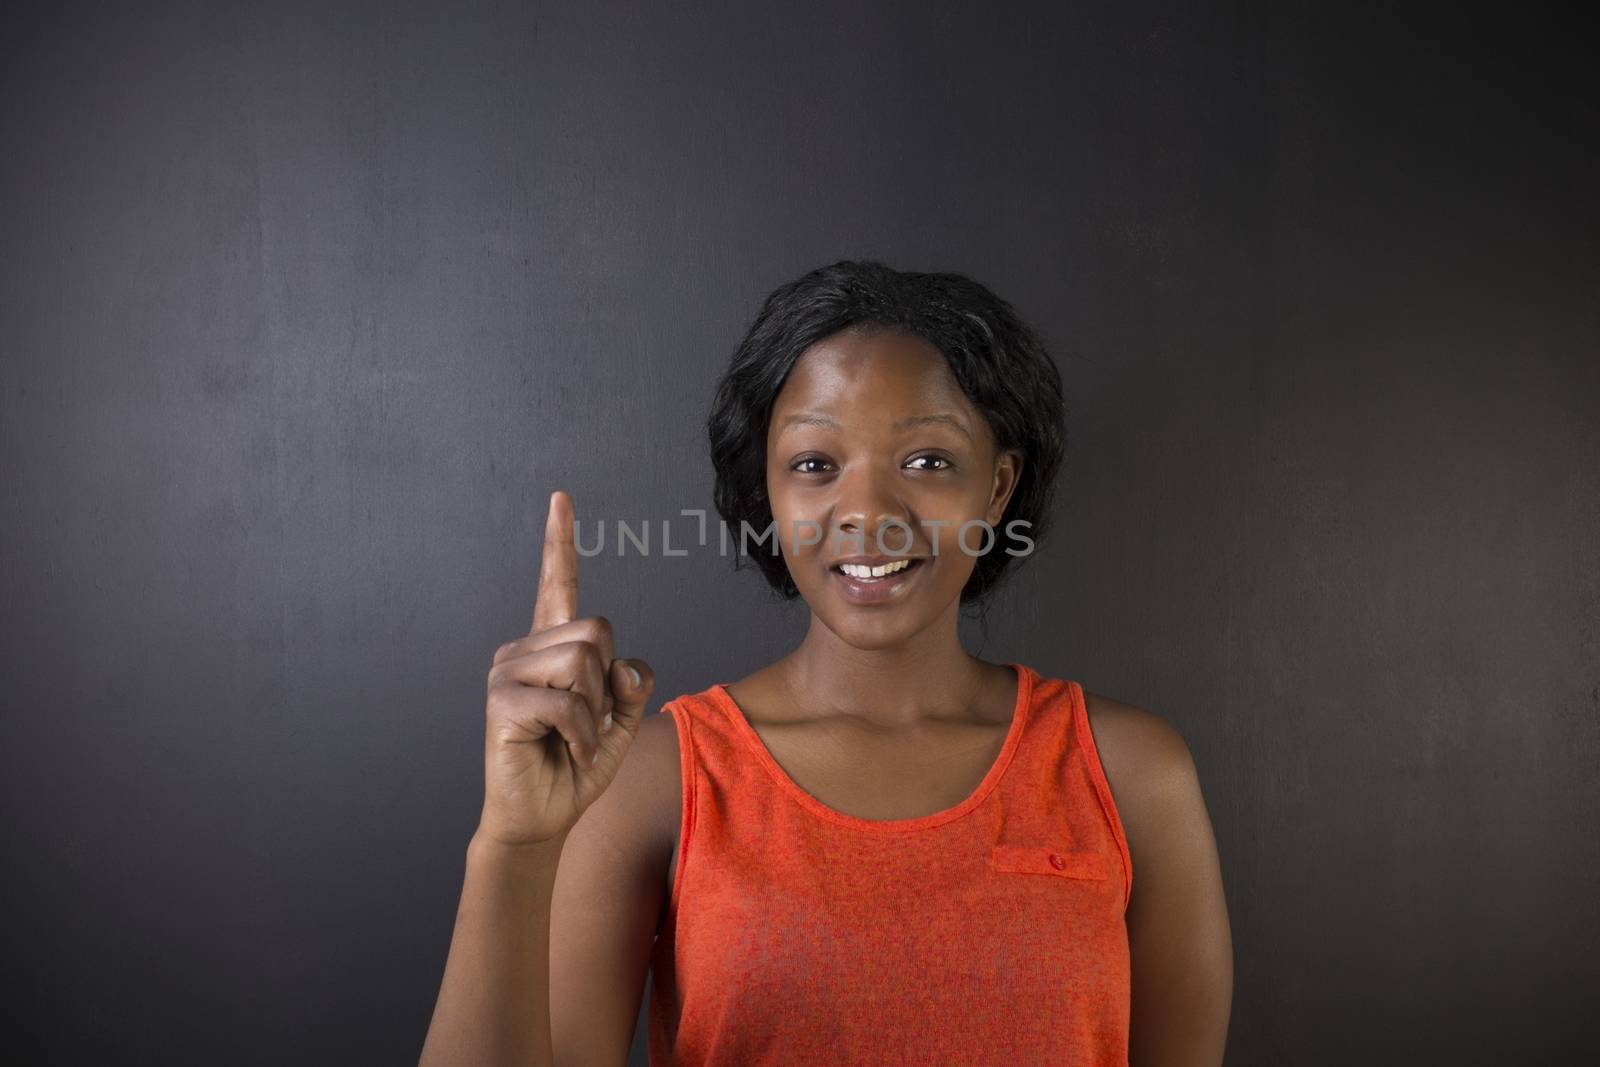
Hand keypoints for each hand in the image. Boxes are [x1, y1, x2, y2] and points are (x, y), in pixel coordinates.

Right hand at [476, 490, 654, 846]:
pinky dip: (585, 737)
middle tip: (589, 725)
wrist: (541, 818)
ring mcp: (506, 672)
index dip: (561, 542)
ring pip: (584, 661)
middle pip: (596, 630)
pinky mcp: (501, 701)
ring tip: (576, 740)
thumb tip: (623, 663)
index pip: (559, 584)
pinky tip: (571, 754)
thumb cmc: (576, 766)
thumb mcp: (620, 720)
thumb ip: (631, 683)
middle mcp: (523, 649)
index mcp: (551, 646)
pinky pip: (569, 703)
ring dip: (596, 712)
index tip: (561, 499)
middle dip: (609, 684)